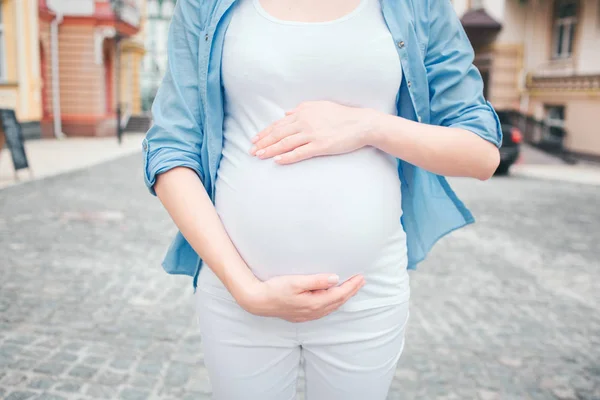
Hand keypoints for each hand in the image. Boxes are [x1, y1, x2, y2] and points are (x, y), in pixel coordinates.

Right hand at [238, 273, 364, 321]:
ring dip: (343, 297)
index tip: (361, 277)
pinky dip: (333, 303)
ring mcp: (307, 315)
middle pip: (338, 301)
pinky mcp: (302, 315)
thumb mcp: (296, 281)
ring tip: (351, 288)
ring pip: (332, 307)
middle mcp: (313, 312)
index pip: (339, 294)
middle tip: (361, 281)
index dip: (351, 286)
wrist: (258, 301)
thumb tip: (335, 279)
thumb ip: (317, 280)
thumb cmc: (275, 289)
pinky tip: (333, 299)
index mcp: (314, 303)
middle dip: (351, 291)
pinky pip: (324, 310)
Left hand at [250, 101, 379, 164]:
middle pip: (278, 134)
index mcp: (303, 112)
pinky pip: (300, 152)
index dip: (265, 132)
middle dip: (263, 143)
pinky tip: (277, 161)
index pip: (279, 123)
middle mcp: (305, 122)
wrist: (361, 123)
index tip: (255, 140)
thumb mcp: (320, 106)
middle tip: (251, 151)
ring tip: (259, 156)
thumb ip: (302, 108)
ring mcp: (312, 134)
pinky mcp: (320, 146)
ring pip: (285, 143)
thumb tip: (287, 112)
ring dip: (270, 150)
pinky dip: (287, 157)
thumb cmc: (342, 115)